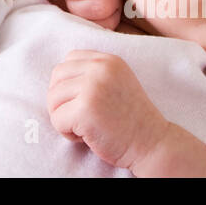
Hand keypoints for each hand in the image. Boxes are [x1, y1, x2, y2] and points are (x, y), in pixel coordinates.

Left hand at [47, 50, 169, 171]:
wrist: (152, 145)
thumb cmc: (131, 119)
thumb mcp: (117, 83)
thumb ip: (94, 73)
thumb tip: (58, 76)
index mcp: (108, 60)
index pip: (68, 60)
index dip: (69, 83)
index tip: (84, 101)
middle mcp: (100, 68)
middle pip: (57, 77)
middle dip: (62, 100)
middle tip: (81, 117)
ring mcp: (92, 87)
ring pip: (53, 99)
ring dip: (63, 117)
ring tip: (85, 126)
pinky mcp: (85, 109)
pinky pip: (56, 120)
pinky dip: (67, 133)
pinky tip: (86, 137)